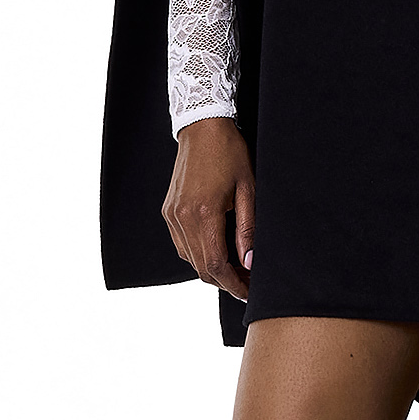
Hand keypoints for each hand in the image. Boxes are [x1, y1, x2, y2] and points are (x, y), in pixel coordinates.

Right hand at [162, 117, 255, 299]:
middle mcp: (182, 218)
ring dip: (213, 270)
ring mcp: (171, 216)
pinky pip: (182, 245)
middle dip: (226, 281)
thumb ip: (248, 230)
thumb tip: (250, 263)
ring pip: (190, 260)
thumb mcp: (248, 190)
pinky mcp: (168, 212)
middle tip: (249, 282)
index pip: (217, 266)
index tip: (250, 293)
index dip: (234, 285)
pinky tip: (218, 250)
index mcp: (203, 214)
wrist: (202, 127)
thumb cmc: (230, 154)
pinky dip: (200, 255)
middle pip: (202, 269)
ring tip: (237, 268)